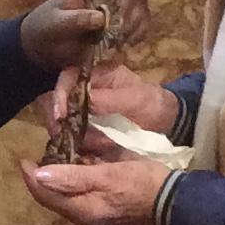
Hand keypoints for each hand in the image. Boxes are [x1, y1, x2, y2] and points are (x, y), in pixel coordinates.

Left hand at [19, 0, 152, 71]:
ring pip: (142, 12)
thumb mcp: (55, 23)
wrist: (43, 44)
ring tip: (123, 45)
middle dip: (133, 21)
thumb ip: (76, 19)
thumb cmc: (45, 29)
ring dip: (138, 29)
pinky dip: (138, 37)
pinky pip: (140, 27)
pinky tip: (126, 47)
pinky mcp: (122, 24)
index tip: (118, 27)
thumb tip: (100, 18)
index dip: (124, 7)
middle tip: (121, 40)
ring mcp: (118, 8)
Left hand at [21, 154, 167, 224]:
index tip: (23, 159)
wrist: (174, 202)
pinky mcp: (107, 217)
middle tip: (40, 156)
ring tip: (57, 159)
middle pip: (55, 200)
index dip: (31, 177)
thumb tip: (39, 175)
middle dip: (44, 180)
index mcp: (83, 212)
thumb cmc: (141, 183)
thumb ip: (72, 176)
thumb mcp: (107, 174)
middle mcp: (86, 222)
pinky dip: (76, 185)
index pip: (46, 196)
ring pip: (68, 200)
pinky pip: (82, 201)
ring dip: (60, 182)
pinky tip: (80, 170)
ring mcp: (97, 222)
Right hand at [46, 60, 178, 144]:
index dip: (59, 95)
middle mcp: (86, 89)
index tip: (59, 115)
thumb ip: (107, 99)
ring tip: (82, 144)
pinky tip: (86, 150)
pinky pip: (74, 133)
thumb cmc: (153, 104)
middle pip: (57, 98)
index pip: (68, 78)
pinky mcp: (88, 126)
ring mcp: (85, 108)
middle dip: (57, 117)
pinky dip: (77, 142)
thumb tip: (81, 101)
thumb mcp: (134, 99)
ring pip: (62, 118)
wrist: (167, 122)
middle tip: (60, 134)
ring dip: (68, 132)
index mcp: (97, 74)